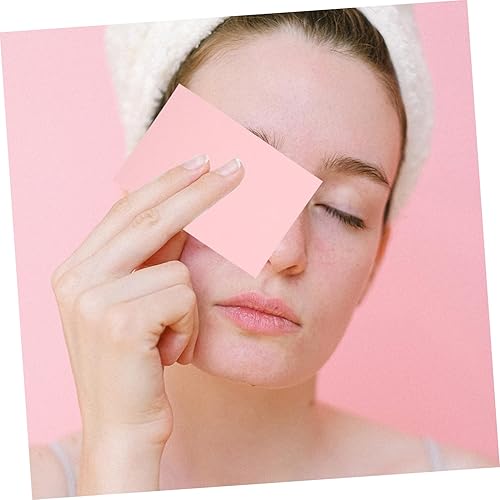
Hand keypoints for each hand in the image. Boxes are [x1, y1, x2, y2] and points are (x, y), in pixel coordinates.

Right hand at [50, 154, 243, 492]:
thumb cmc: (141, 364)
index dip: (166, 181)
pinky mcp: (119, 321)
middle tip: (238, 165)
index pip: (127, 209)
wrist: (124, 428)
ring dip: (188, 307)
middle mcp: (74, 276)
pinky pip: (184, 297)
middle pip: (149, 215)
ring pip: (177, 267)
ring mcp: (92, 297)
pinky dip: (189, 327)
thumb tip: (188, 209)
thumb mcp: (139, 303)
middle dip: (199, 188)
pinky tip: (168, 354)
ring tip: (170, 339)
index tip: (200, 159)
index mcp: (76, 268)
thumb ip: (152, 258)